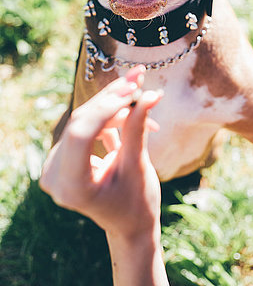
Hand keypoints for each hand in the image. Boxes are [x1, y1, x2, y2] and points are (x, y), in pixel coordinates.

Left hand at [40, 67, 162, 240]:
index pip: (81, 133)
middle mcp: (55, 175)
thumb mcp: (138, 166)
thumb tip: (151, 94)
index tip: (133, 88)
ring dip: (117, 107)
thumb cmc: (137, 203)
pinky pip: (86, 125)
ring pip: (86, 119)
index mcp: (71, 187)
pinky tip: (133, 110)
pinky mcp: (63, 155)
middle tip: (140, 74)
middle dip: (114, 97)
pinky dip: (110, 117)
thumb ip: (138, 129)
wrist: (129, 224)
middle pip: (83, 121)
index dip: (106, 107)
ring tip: (146, 98)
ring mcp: (55, 165)